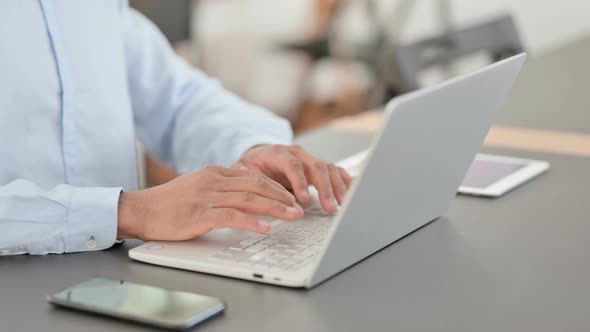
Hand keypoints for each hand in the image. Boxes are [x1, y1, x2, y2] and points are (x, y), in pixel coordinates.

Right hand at [117, 166, 303, 240]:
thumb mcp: (199, 188)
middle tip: (300, 207)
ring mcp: (206, 197)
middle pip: (257, 185)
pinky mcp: (198, 214)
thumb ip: (222, 189)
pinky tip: (265, 228)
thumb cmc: (169, 203)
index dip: (276, 187)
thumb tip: (247, 196)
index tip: (292, 196)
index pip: (254, 176)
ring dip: (274, 208)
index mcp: (216, 173)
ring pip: (248, 199)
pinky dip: (250, 222)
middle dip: (282, 196)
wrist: (140, 209)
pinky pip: (230, 216)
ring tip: (292, 216)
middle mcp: (214, 181)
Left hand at [233, 145, 352, 212]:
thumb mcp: (242, 171)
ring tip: (342, 205)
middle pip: (316, 165)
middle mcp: (298, 153)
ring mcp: (310, 159)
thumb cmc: (252, 166)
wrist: (258, 156)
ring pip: (329, 168)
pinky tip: (352, 194)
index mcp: (278, 153)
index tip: (302, 199)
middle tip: (329, 207)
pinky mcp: (319, 167)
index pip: (293, 164)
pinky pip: (336, 171)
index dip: (299, 181)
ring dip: (337, 187)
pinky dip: (345, 181)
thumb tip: (250, 191)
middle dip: (325, 188)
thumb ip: (247, 179)